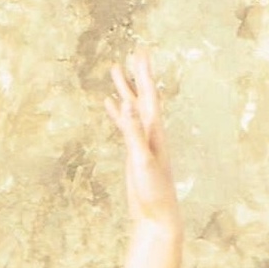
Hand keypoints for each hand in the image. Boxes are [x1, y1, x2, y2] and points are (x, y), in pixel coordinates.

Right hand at [105, 49, 181, 235]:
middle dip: (138, 73)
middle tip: (135, 51)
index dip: (144, 72)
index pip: (149, 94)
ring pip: (132, 107)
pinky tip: (111, 104)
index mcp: (155, 131)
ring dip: (125, 89)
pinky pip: (124, 125)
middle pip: (143, 95)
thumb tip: (127, 105)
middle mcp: (150, 132)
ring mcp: (142, 141)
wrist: (157, 216)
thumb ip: (135, 133)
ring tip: (116, 69)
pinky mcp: (134, 152)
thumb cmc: (154, 192)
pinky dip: (118, 112)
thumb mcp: (143, 161)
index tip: (141, 51)